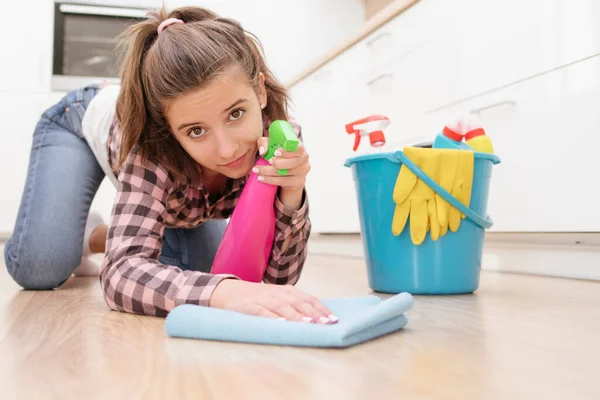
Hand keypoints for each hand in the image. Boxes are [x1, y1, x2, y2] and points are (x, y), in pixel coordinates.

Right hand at [209, 279, 337, 323]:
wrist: (229, 291)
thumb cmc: (259, 298)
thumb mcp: (279, 298)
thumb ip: (296, 306)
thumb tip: (318, 319)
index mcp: (287, 291)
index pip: (308, 299)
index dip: (321, 309)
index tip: (333, 319)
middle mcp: (278, 293)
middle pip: (299, 303)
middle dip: (314, 314)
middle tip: (326, 323)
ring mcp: (264, 299)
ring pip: (283, 307)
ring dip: (297, 316)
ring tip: (309, 324)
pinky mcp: (250, 306)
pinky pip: (263, 312)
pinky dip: (272, 318)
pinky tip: (281, 324)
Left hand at [254, 137, 309, 190]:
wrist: (288, 174)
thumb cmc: (279, 155)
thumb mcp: (271, 145)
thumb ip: (265, 142)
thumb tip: (263, 151)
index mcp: (300, 147)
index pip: (298, 148)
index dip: (287, 151)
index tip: (275, 152)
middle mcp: (304, 159)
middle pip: (293, 162)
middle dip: (279, 162)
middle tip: (268, 161)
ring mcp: (302, 172)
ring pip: (286, 173)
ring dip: (269, 172)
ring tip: (257, 170)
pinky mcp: (298, 182)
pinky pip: (283, 182)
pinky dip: (270, 180)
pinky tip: (261, 178)